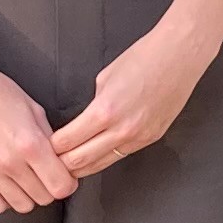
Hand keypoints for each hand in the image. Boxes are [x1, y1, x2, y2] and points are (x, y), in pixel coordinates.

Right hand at [0, 61, 75, 214]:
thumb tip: (63, 162)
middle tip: (46, 174)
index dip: (68, 183)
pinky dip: (6, 199)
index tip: (66, 176)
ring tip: (27, 179)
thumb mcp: (35, 111)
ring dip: (29, 195)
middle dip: (50, 188)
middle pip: (44, 198)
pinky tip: (8, 184)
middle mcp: (10, 162)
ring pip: (23, 205)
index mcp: (30, 143)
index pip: (61, 186)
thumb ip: (50, 140)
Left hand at [51, 15, 218, 180]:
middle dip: (61, 163)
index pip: (67, 142)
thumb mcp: (104, 77)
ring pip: (100, 164)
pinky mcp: (151, 139)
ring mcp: (138, 138)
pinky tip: (95, 155)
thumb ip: (93, 104)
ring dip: (82, 166)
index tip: (43, 147)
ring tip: (68, 167)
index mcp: (104, 111)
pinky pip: (121, 156)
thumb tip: (84, 121)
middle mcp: (121, 130)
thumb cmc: (144, 58)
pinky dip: (104, 158)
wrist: (179, 56)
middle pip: (80, 161)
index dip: (50, 148)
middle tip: (49, 162)